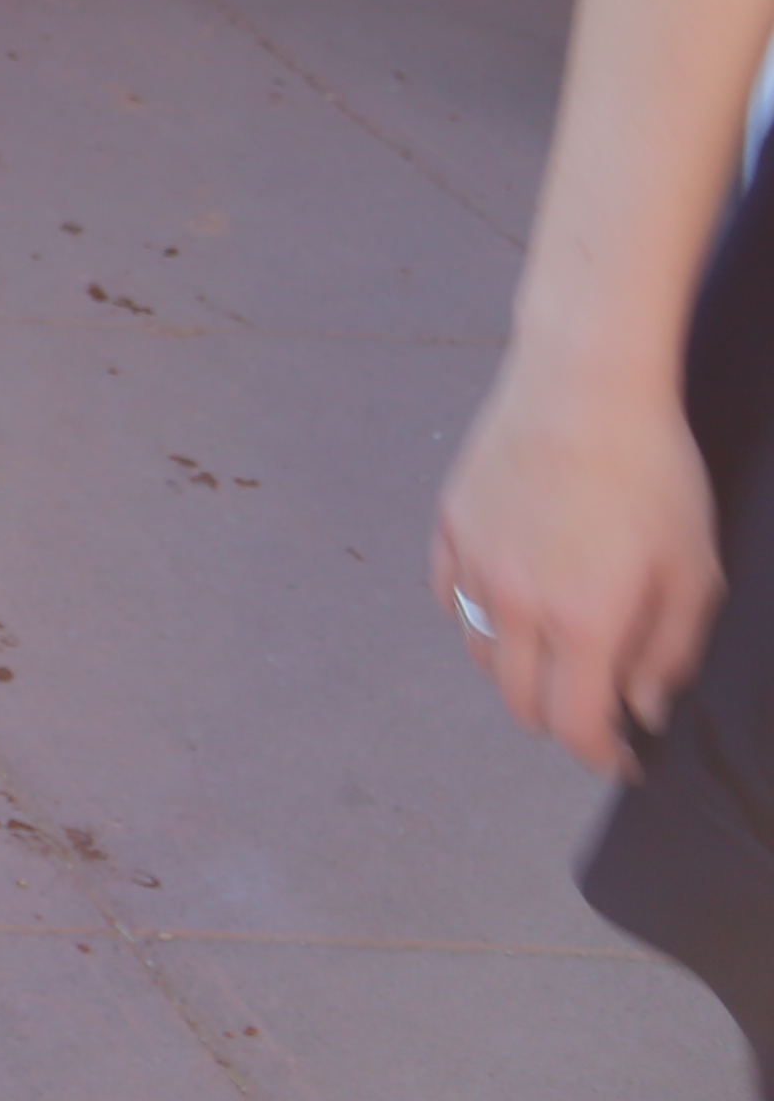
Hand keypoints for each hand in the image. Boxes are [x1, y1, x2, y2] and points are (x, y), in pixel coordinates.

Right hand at [439, 363, 724, 775]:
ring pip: (478, 651)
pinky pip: (451, 595)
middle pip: (519, 701)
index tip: (624, 758)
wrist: (584, 384)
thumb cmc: (654, 475)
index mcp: (582, 623)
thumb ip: (669, 652)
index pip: (575, 725)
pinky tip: (511, 597)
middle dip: (561, 718)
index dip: (602, 756)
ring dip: (518, 667)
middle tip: (596, 701)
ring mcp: (473, 563)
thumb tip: (642, 705)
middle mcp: (514, 604)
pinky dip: (477, 615)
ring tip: (555, 645)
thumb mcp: (694, 571)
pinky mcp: (450, 524)